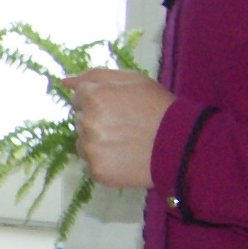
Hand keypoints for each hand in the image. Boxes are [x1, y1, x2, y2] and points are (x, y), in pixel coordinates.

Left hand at [66, 70, 177, 194]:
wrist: (181, 144)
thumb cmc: (159, 107)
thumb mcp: (134, 80)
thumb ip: (96, 76)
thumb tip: (66, 82)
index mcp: (94, 97)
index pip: (79, 97)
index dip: (99, 100)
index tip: (117, 107)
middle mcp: (86, 123)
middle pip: (80, 120)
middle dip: (97, 120)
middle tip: (126, 125)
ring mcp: (90, 149)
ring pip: (83, 143)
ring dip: (98, 142)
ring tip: (126, 142)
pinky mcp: (97, 171)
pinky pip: (92, 163)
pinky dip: (105, 161)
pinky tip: (125, 157)